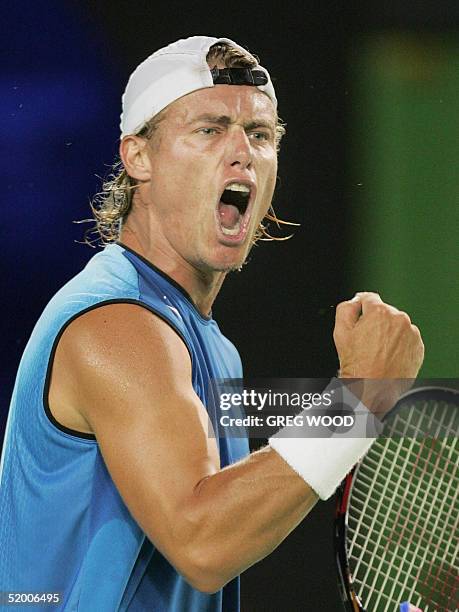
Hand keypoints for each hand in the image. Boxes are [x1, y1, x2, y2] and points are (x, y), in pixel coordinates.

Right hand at [333, 292, 424, 415]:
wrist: (373, 388)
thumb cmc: (357, 364)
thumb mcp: (340, 332)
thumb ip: (346, 308)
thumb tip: (354, 301)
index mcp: (379, 312)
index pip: (369, 298)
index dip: (360, 308)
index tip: (360, 318)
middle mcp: (399, 319)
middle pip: (384, 312)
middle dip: (375, 322)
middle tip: (366, 341)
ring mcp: (411, 333)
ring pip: (396, 326)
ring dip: (388, 333)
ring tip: (377, 351)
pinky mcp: (418, 347)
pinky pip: (407, 339)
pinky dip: (398, 345)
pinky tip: (388, 356)